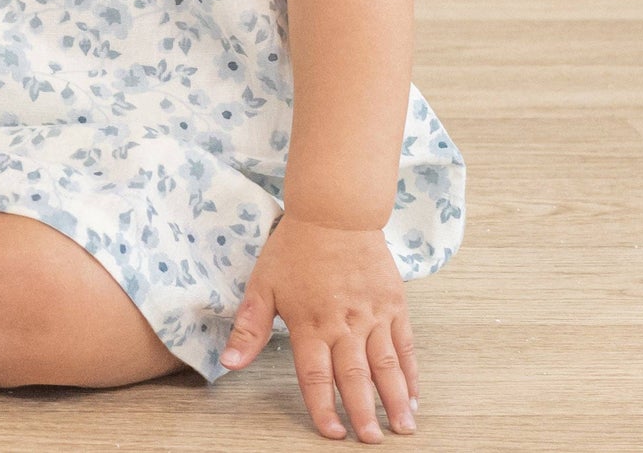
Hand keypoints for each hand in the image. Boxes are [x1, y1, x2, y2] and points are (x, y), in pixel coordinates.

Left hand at [219, 215, 418, 441]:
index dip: (322, 408)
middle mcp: (343, 323)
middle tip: (371, 442)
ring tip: (401, 429)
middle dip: (363, 414)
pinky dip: (410, 373)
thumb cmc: (295, 247)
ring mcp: (372, 314)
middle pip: (355, 378)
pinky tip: (414, 396)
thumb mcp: (263, 283)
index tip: (332, 435)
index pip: (315, 376)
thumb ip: (249, 327)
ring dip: (394, 400)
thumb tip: (229, 362)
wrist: (334, 211)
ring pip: (385, 366)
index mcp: (309, 322)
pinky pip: (405, 345)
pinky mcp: (393, 303)